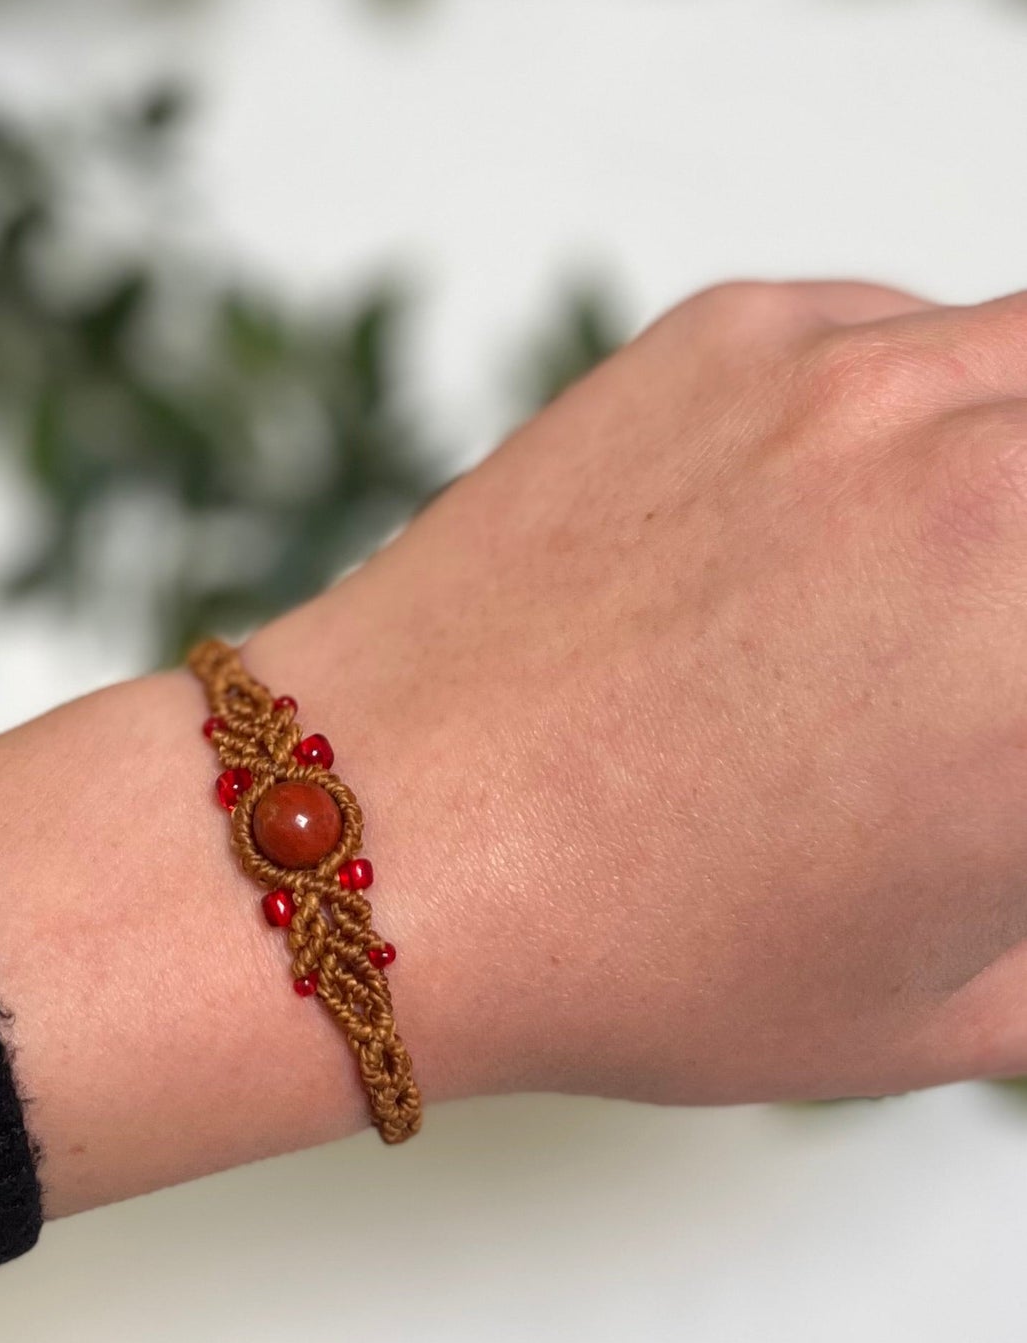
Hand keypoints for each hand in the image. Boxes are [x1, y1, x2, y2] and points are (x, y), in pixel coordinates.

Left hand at [261, 278, 1026, 1107]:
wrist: (379, 841)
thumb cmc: (634, 950)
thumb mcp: (929, 1015)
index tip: (1002, 736)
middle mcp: (993, 487)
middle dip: (1025, 591)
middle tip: (979, 659)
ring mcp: (859, 383)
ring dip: (1018, 462)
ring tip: (942, 579)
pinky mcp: (737, 332)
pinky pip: (901, 327)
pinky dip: (922, 403)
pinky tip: (851, 509)